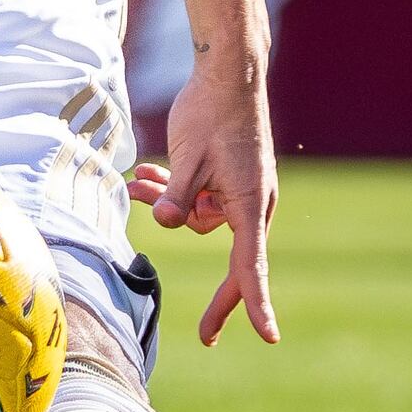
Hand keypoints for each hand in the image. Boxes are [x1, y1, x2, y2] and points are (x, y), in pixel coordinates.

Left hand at [131, 68, 281, 350]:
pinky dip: (174, 189)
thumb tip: (168, 224)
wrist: (225, 73)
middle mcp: (250, 204)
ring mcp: (239, 192)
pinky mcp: (226, 178)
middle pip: (231, 260)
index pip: (251, 266)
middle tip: (206, 338)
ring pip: (200, 219)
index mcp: (248, 204)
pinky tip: (147, 174)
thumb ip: (177, 195)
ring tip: (142, 180)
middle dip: (217, 294)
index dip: (256, 303)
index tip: (269, 336)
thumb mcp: (187, 156)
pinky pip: (198, 198)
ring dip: (171, 205)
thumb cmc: (211, 113)